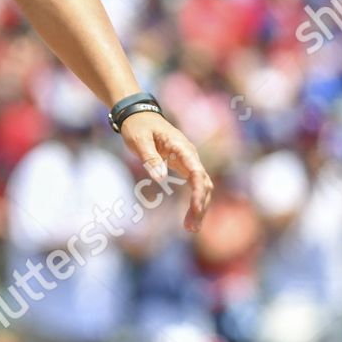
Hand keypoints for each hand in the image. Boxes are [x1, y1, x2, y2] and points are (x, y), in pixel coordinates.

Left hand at [116, 111, 213, 232]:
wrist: (139, 114)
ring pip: (202, 186)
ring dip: (200, 206)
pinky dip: (195, 200)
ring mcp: (189, 160)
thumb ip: (150, 158)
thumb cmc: (138, 126)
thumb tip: (160, 178)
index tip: (195, 209)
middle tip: (190, 227)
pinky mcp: (184, 165)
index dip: (198, 192)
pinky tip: (191, 216)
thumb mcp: (139, 140)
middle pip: (204, 183)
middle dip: (200, 206)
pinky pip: (195, 185)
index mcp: (182, 147)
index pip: (197, 173)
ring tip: (190, 227)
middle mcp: (190, 155)